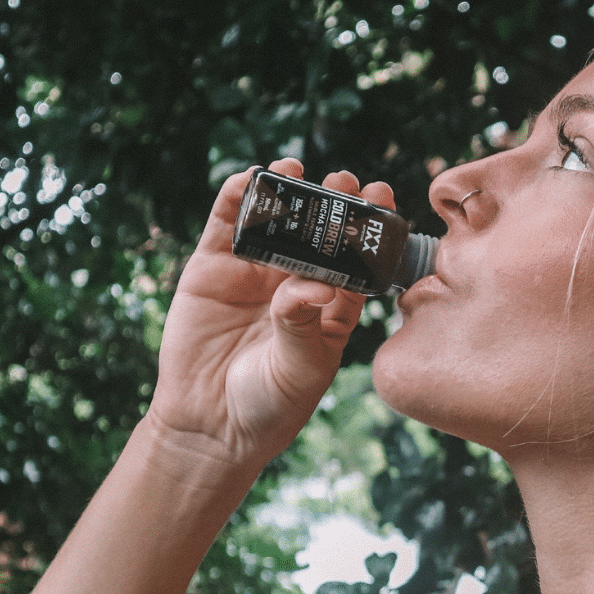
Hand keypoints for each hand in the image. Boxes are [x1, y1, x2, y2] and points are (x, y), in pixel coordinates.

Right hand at [147, 158, 394, 468]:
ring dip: (286, 193)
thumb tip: (311, 285)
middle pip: (318, 236)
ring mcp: (254, 275)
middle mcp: (295, 286)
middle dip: (332, 205)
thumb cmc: (270, 404)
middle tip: (345, 179)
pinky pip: (225, 228)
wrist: (211, 425)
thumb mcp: (300, 368)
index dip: (368, 232)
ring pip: (274, 224)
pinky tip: (250, 180)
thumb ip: (303, 324)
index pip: (356, 263)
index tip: (382, 199)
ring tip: (297, 168)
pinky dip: (236, 200)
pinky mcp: (213, 271)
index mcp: (330, 310)